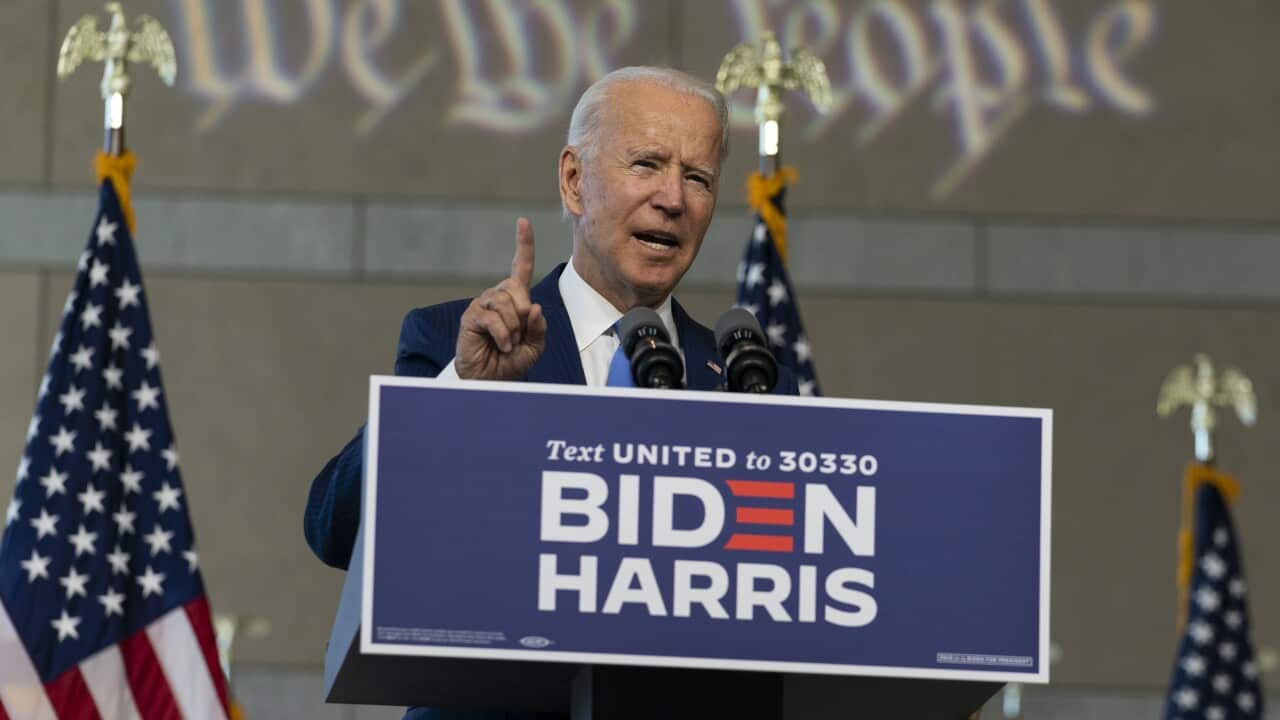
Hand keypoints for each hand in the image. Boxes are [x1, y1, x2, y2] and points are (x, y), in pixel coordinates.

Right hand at [455, 218, 547, 379]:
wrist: (492, 380)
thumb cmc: (512, 361)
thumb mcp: (535, 345)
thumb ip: (539, 326)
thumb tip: (534, 307)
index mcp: (516, 299)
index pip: (521, 267)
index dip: (523, 244)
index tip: (522, 221)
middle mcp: (498, 296)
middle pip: (516, 287)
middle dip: (524, 312)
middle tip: (520, 334)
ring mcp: (482, 305)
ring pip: (505, 303)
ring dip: (513, 328)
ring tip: (509, 343)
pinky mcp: (471, 317)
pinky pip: (493, 318)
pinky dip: (503, 335)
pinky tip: (502, 345)